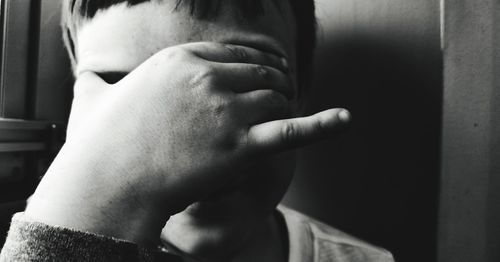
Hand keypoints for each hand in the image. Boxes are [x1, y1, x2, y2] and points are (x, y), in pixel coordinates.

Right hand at [25, 42, 349, 244]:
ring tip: (277, 123)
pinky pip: (291, 131)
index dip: (259, 63)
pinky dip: (322, 126)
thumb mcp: (97, 101)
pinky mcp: (240, 147)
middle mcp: (208, 78)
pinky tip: (345, 120)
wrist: (107, 183)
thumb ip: (95, 85)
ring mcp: (226, 112)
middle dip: (276, 86)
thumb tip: (85, 80)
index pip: (237, 53)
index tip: (270, 72)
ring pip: (277, 101)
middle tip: (279, 99)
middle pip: (263, 74)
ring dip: (283, 110)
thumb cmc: (100, 147)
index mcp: (181, 60)